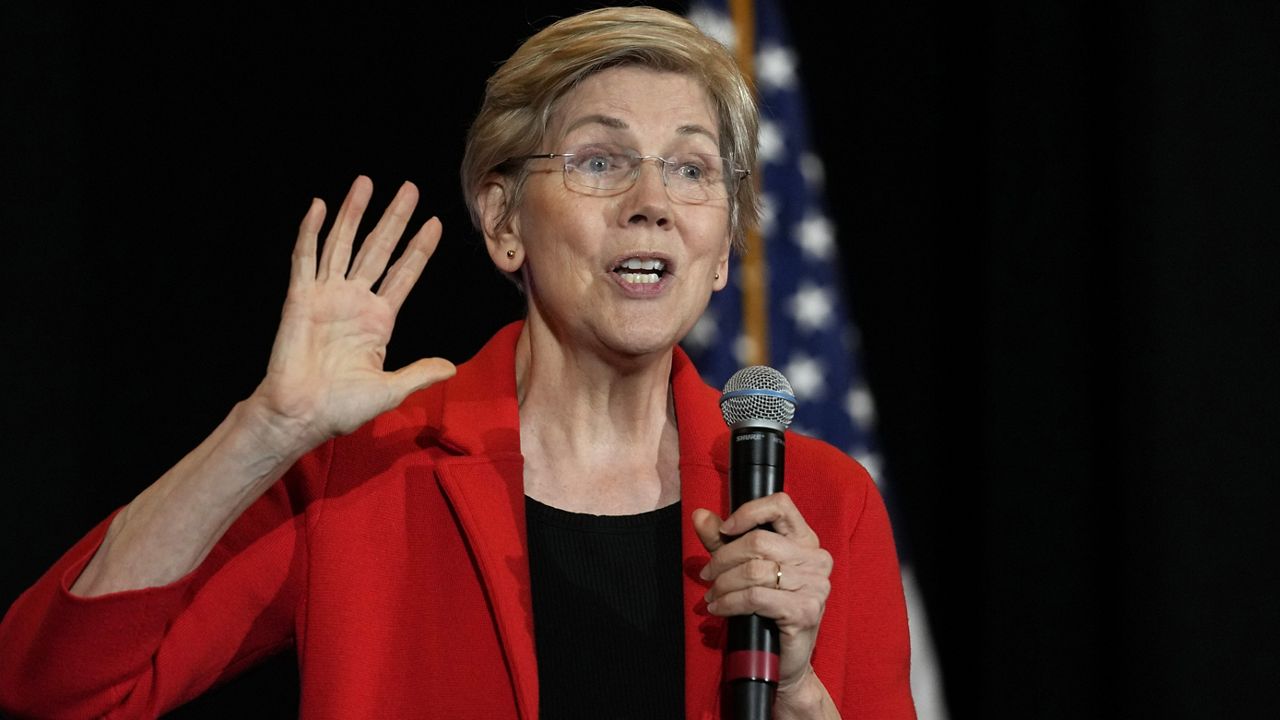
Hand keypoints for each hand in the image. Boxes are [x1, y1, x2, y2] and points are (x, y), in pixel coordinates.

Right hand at [250, 176, 455, 449]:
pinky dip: (310, 232)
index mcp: (378, 320)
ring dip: (354, 213)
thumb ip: (419, 374)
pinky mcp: (299, 298)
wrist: (302, 414)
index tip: (434, 222)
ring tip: (366, 182)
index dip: (419, 249)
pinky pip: (305, 259)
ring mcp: (326, 296)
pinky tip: (318, 206)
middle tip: (410, 188)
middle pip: (378, 249)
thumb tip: (451, 368)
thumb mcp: (390, 390)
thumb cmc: (342, 407)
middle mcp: (354, 300)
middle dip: (394, 218)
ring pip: (342, 244)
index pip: (404, 274)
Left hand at [693, 493, 833, 703]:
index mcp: (806, 541)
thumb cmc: (765, 611)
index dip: (748, 512)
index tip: (724, 530)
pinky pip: (755, 597)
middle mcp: (817, 560)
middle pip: (758, 542)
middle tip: (708, 574)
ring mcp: (815, 586)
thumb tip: (699, 515)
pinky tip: (718, 608)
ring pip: (754, 571)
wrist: (783, 661)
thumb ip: (722, 541)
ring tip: (712, 594)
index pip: (781, 505)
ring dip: (723, 583)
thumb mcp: (743, 569)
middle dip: (723, 558)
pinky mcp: (804, 611)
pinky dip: (729, 601)